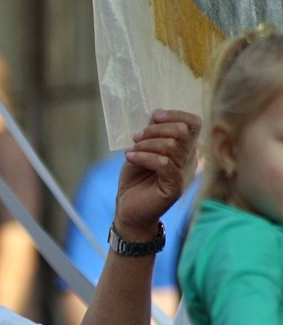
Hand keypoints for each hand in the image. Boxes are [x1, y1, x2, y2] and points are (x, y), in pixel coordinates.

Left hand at [116, 109, 199, 239]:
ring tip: (131, 151)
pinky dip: (143, 157)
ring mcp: (183, 174)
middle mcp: (189, 160)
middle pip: (183, 132)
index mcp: (185, 149)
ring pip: (171, 146)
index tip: (155, 116)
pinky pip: (163, 164)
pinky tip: (130, 158)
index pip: (193, 124)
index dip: (175, 115)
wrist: (129, 210)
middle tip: (136, 138)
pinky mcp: (174, 187)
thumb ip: (152, 134)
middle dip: (155, 130)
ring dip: (145, 144)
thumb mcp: (142, 150)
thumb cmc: (136, 180)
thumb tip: (156, 114)